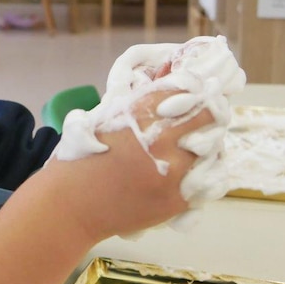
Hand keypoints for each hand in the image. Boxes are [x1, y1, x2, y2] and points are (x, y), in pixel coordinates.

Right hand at [45, 89, 213, 241]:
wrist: (71, 207)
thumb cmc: (79, 157)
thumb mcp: (102, 118)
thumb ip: (136, 101)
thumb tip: (165, 77)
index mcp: (140, 115)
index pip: (187, 89)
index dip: (197, 86)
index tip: (200, 88)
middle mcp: (162, 141)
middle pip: (209, 115)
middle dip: (209, 111)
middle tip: (208, 112)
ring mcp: (174, 173)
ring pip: (214, 148)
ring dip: (207, 142)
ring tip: (198, 143)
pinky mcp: (178, 200)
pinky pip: (208, 180)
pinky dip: (203, 171)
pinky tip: (192, 168)